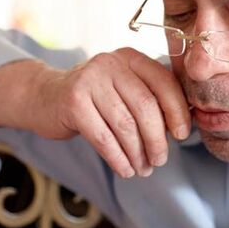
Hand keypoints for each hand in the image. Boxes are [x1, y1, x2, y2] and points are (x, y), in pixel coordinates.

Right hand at [0, 48, 190, 178]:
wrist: (45, 96)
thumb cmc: (94, 98)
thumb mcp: (122, 89)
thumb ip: (150, 98)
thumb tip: (183, 126)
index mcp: (130, 57)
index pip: (163, 82)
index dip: (177, 111)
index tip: (182, 134)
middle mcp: (110, 63)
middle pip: (145, 106)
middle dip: (157, 139)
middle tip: (160, 159)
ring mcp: (89, 80)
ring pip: (125, 125)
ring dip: (138, 153)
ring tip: (143, 169)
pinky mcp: (73, 101)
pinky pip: (103, 137)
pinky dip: (118, 158)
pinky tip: (125, 169)